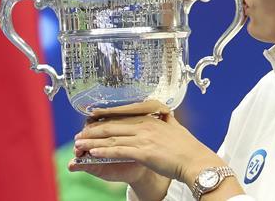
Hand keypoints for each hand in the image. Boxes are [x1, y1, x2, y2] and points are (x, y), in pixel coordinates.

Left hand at [71, 100, 225, 185]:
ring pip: (112, 138)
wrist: (195, 161)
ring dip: (93, 142)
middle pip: (114, 126)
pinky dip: (104, 151)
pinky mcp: (143, 152)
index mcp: (151, 119)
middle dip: (94, 131)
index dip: (106, 119)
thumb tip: (165, 112)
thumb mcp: (176, 127)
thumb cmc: (187, 147)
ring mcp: (144, 138)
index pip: (123, 118)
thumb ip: (167, 119)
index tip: (93, 120)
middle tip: (79, 134)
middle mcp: (145, 126)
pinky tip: (92, 153)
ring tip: (79, 145)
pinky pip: (119, 151)